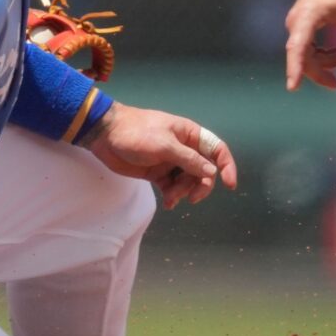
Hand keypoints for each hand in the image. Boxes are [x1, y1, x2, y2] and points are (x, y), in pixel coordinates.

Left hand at [87, 103, 238, 209]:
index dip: (226, 166)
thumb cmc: (136, 133)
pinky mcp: (158, 173)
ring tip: (170, 198)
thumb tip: (212, 173)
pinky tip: (169, 203)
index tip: (229, 185)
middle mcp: (184, 148)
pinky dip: (173, 196)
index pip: (216, 150)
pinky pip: (173, 187)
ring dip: (183, 192)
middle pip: (204, 171)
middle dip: (200, 186)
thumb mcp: (164, 145)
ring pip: (189, 182)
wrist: (105, 136)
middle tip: (192, 198)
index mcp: (189, 135)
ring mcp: (171, 161)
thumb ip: (189, 159)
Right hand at [283, 0, 335, 90]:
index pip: (297, 48)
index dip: (295, 68)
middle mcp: (296, 22)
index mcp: (306, 17)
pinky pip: (306, 46)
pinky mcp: (302, 25)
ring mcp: (297, 23)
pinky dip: (320, 54)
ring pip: (304, 53)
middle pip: (301, 55)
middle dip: (318, 71)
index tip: (293, 87)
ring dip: (322, 62)